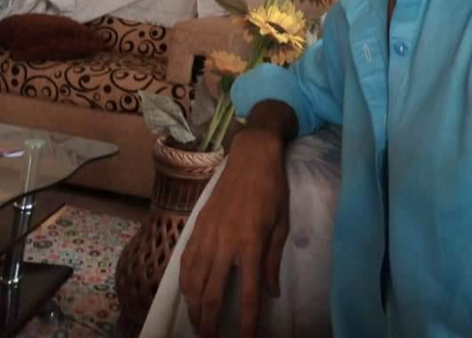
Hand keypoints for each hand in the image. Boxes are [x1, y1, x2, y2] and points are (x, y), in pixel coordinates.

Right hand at [179, 128, 288, 336]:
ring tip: (197, 323)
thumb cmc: (273, 188)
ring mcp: (208, 233)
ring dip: (194, 306)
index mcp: (251, 244)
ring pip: (194, 279)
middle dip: (209, 322)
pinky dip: (185, 280)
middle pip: (212, 293)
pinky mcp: (199, 223)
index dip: (247, 323)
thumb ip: (273, 260)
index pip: (249, 294)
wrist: (252, 155)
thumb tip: (270, 292)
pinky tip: (187, 292)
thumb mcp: (282, 224)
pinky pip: (187, 259)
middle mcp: (226, 242)